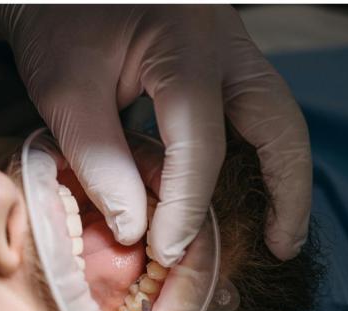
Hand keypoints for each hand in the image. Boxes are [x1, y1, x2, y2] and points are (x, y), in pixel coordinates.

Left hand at [0, 5, 311, 263]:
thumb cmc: (58, 25)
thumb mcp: (64, 90)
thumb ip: (98, 158)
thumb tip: (134, 228)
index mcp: (184, 45)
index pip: (200, 140)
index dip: (187, 204)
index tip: (169, 250)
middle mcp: (224, 46)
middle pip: (280, 121)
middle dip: (288, 190)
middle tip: (281, 247)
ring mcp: (230, 51)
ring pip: (279, 117)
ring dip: (285, 176)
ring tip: (278, 233)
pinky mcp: (223, 63)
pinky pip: (257, 114)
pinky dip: (260, 158)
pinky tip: (248, 197)